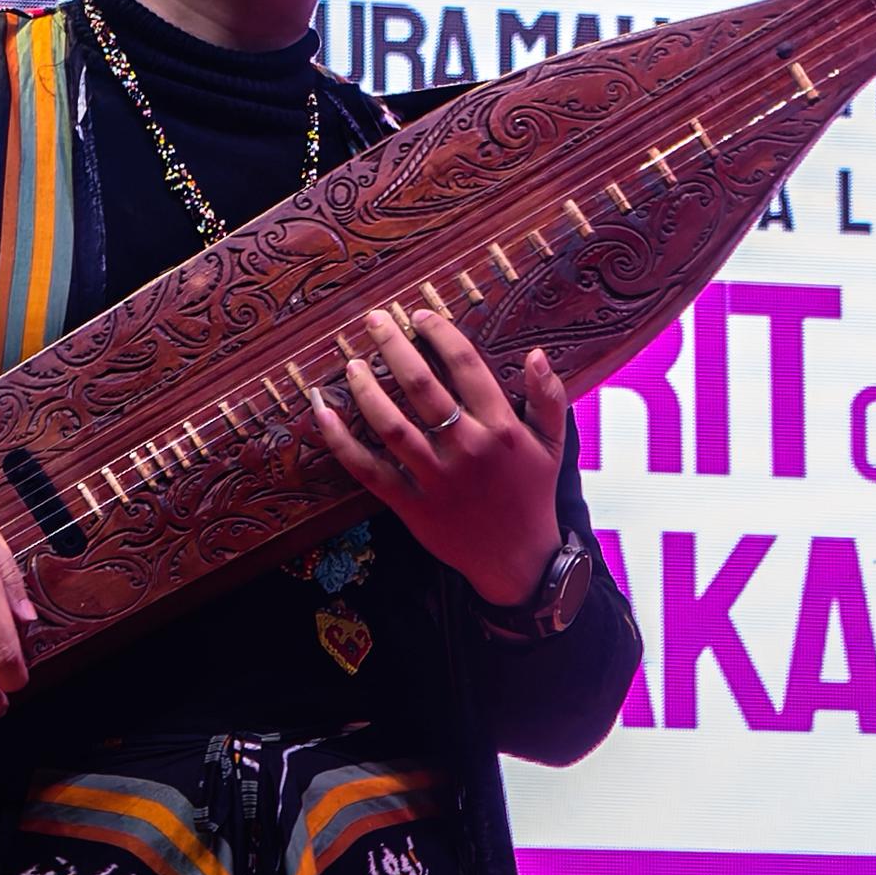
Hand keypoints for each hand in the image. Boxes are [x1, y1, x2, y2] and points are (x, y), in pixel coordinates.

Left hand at [308, 307, 570, 606]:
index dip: (439, 334)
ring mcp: (435, 477)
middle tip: (374, 319)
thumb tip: (537, 355)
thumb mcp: (553, 445)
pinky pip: (368, 469)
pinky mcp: (410, 504)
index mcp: (500, 428)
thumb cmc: (532, 495)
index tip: (419, 314)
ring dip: (365, 388)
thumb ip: (548, 398)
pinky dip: (341, 442)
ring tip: (351, 362)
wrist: (518, 560)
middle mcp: (465, 448)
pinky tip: (322, 414)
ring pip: (390, 424)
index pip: (465, 366)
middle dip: (394, 346)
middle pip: (421, 386)